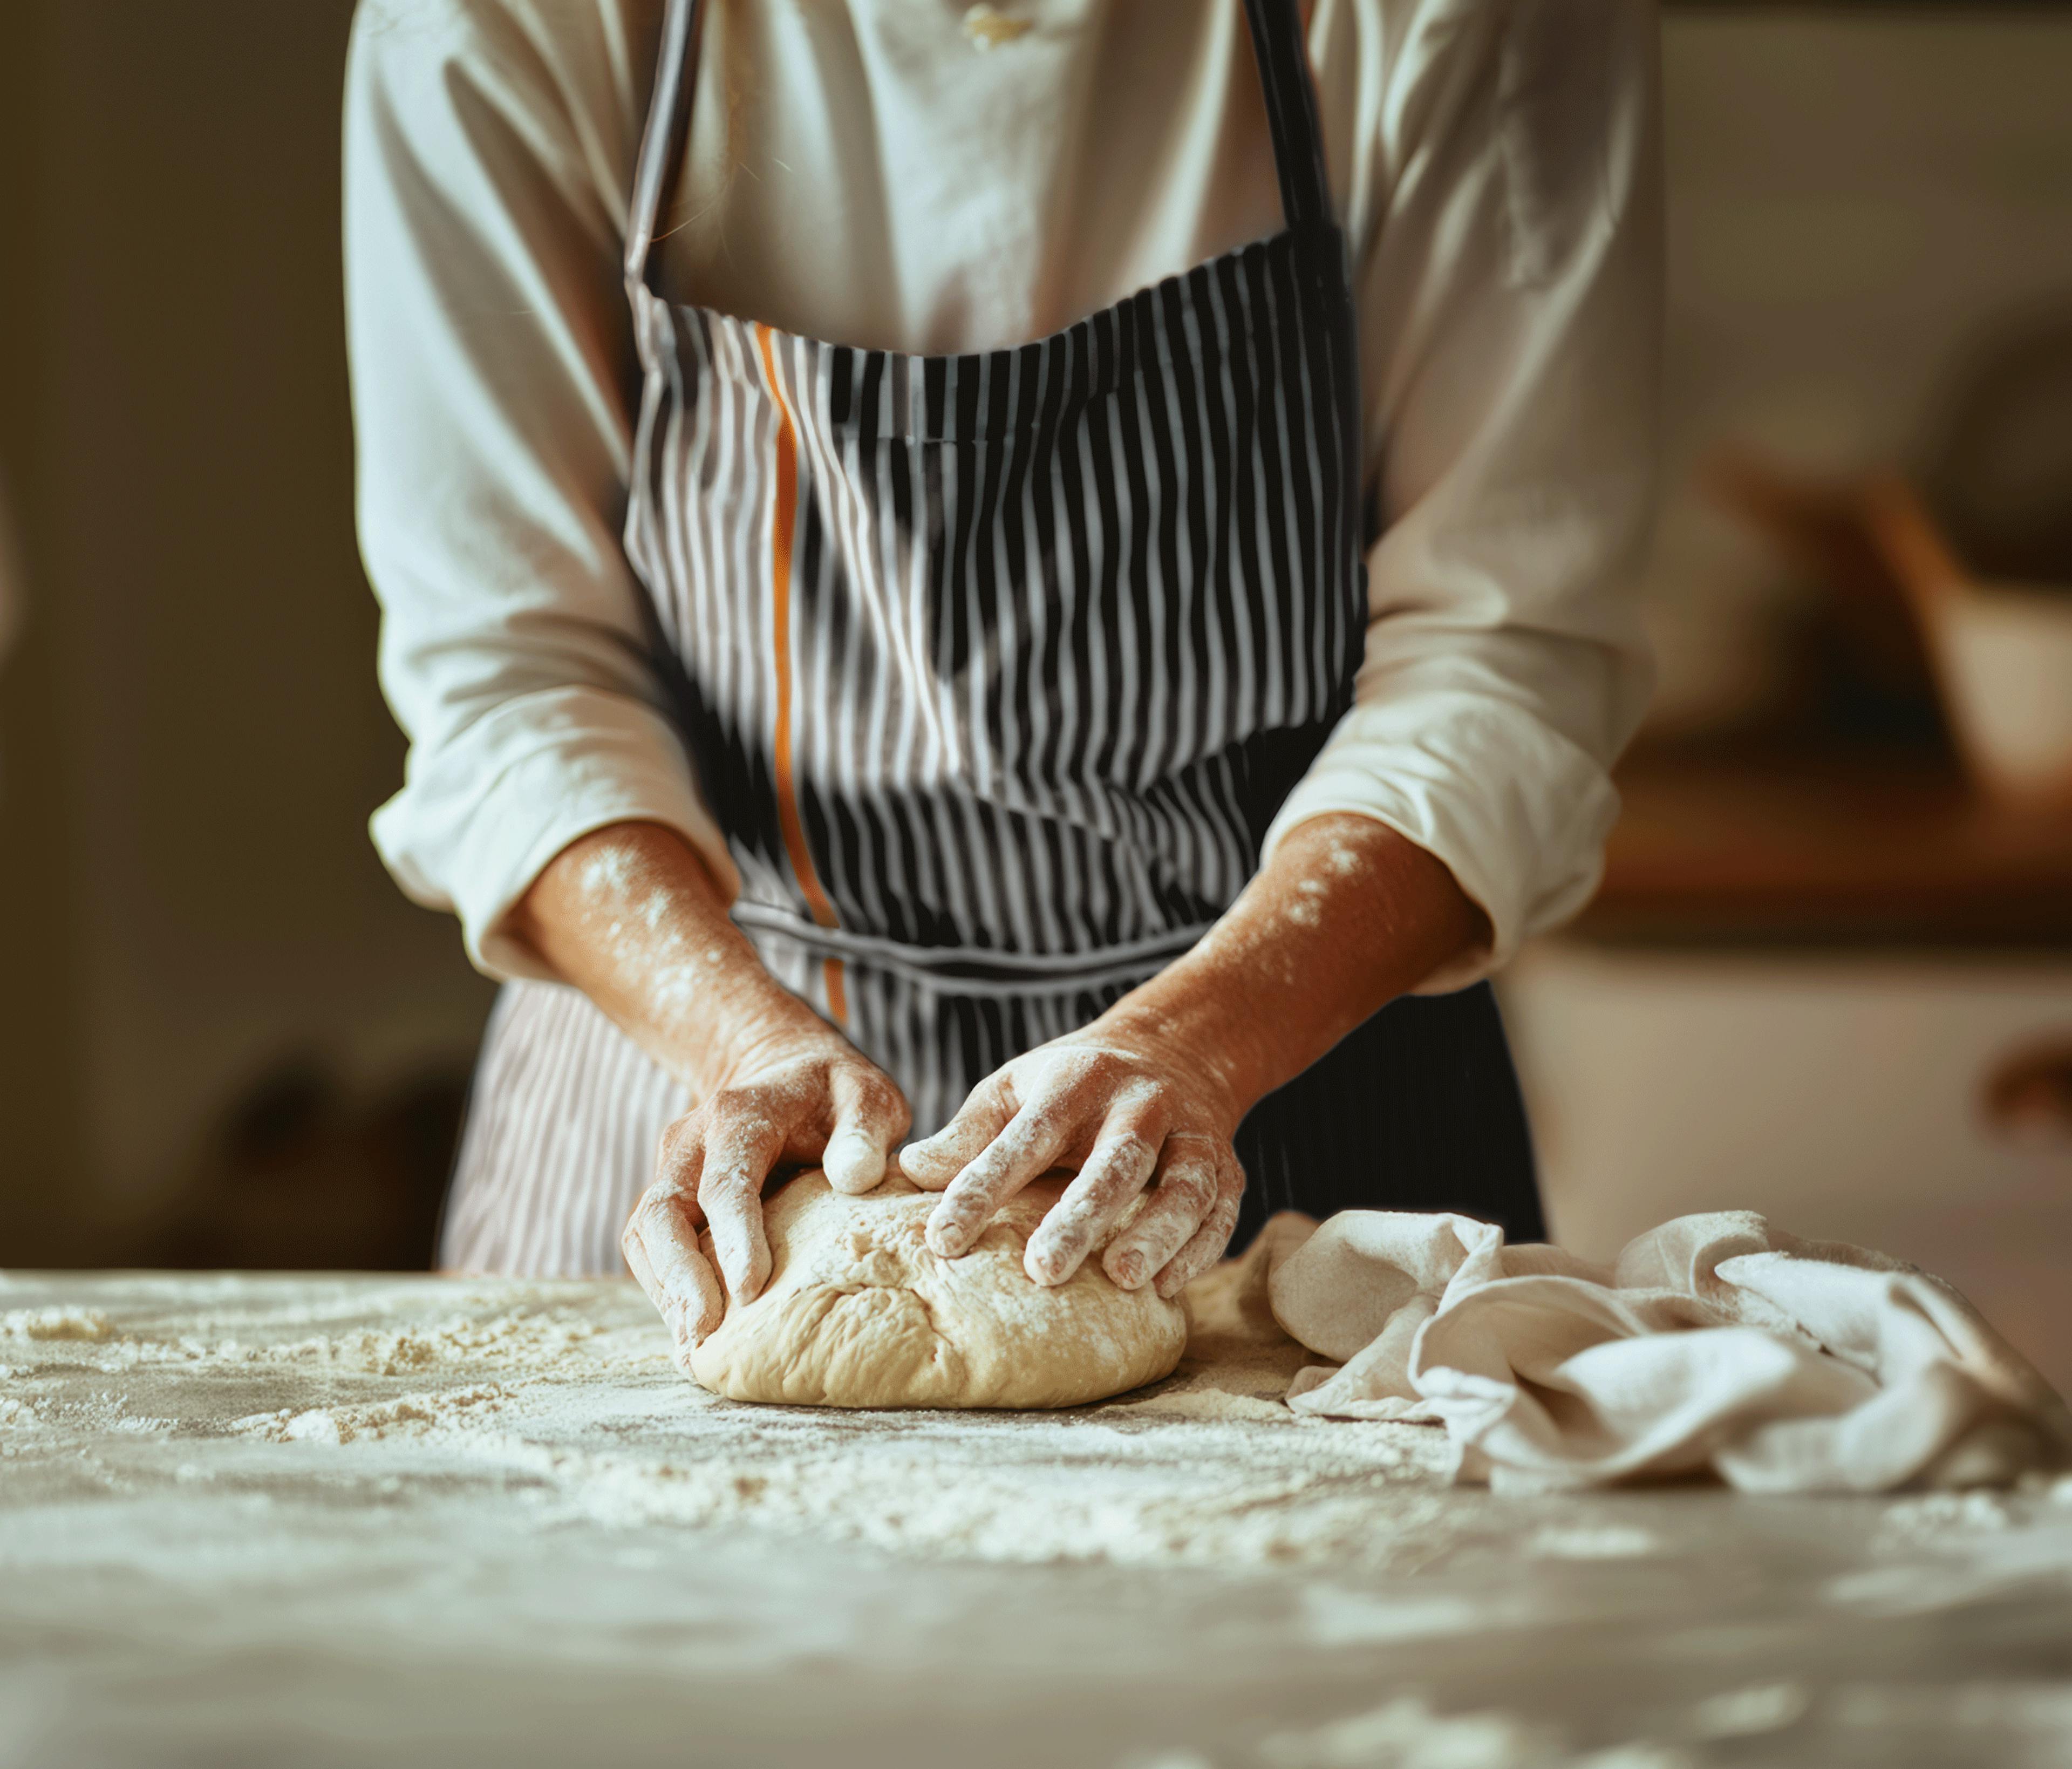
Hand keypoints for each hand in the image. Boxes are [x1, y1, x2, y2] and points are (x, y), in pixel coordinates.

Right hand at [622, 1027, 909, 1359]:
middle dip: (679, 1275)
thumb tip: (854, 1176)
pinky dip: (665, 1290)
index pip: (727, 1179)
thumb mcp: (865, 1096)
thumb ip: (864, 1131)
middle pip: (662, 1211)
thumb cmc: (834, 1095)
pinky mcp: (670, 1200)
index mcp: (741, 1114)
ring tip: (694, 1346)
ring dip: (666, 1291)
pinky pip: (650, 1248)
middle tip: (704, 1333)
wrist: (785, 1073)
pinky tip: (691, 1333)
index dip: (734, 1235)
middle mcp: (692, 1142)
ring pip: (645, 1235)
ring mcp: (673, 1171)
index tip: (752, 1288)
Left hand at [901, 1029, 1246, 1299]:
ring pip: (1183, 1185)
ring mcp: (1191, 1134)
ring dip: (1156, 1232)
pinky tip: (1168, 1288)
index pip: (1026, 1136)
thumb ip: (969, 1133)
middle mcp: (1140, 1103)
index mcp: (1078, 1081)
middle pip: (1116, 1161)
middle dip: (1081, 1215)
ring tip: (1122, 1279)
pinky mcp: (1227, 1167)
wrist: (1177, 1051)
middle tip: (1042, 1271)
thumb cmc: (1073, 1086)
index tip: (941, 1239)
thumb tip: (909, 1170)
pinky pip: (1221, 1210)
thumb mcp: (1016, 1089)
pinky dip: (1199, 1248)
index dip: (982, 1186)